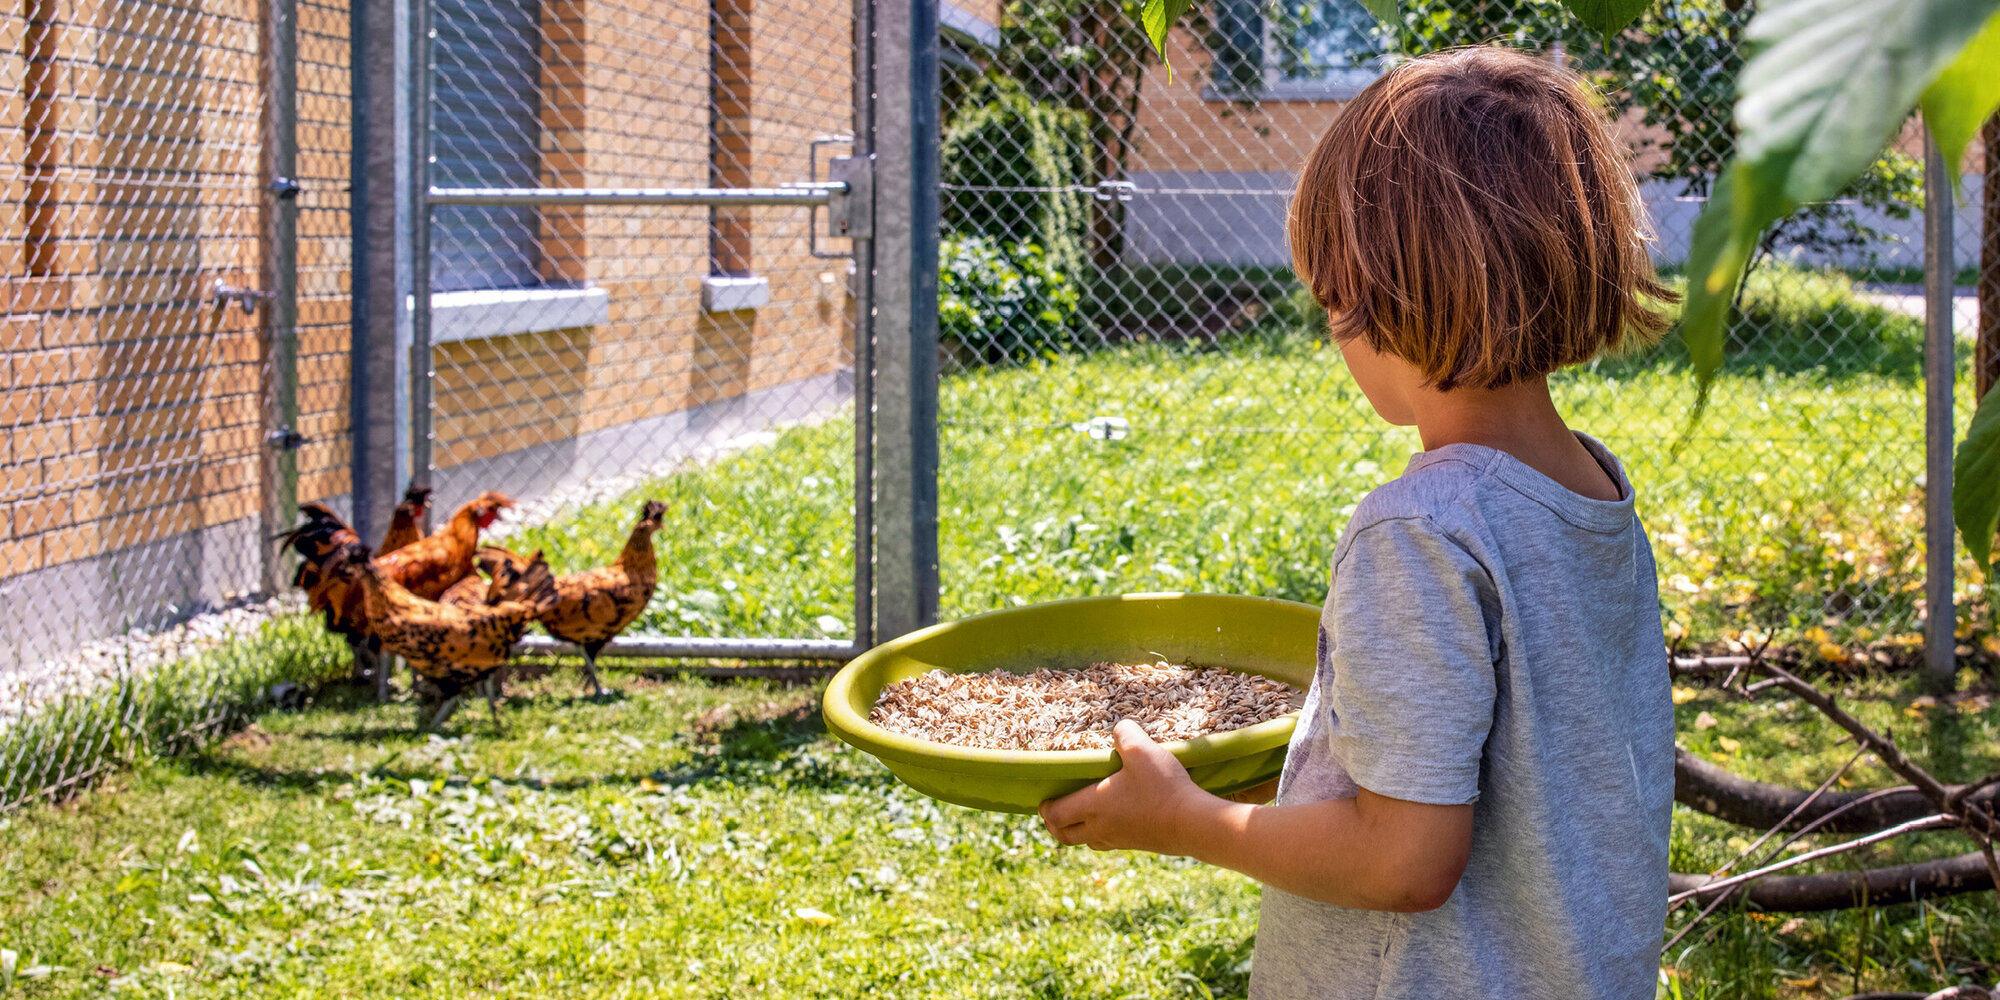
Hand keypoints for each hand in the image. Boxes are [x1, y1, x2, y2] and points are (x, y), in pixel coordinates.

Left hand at [1038, 719, 1216, 854]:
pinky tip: (1119, 818)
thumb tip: (1119, 728)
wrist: (1194, 824)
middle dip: (1056, 825)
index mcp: (1093, 806)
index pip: (1055, 815)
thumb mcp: (1142, 750)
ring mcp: (1121, 840)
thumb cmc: (1162, 787)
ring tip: (1085, 815)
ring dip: (1080, 831)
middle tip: (1056, 812)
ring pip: (1089, 841)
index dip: (1046, 809)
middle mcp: (1101, 828)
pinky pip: (1111, 843)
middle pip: (1066, 836)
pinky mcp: (1140, 845)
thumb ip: (1125, 734)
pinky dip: (1103, 834)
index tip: (1044, 801)